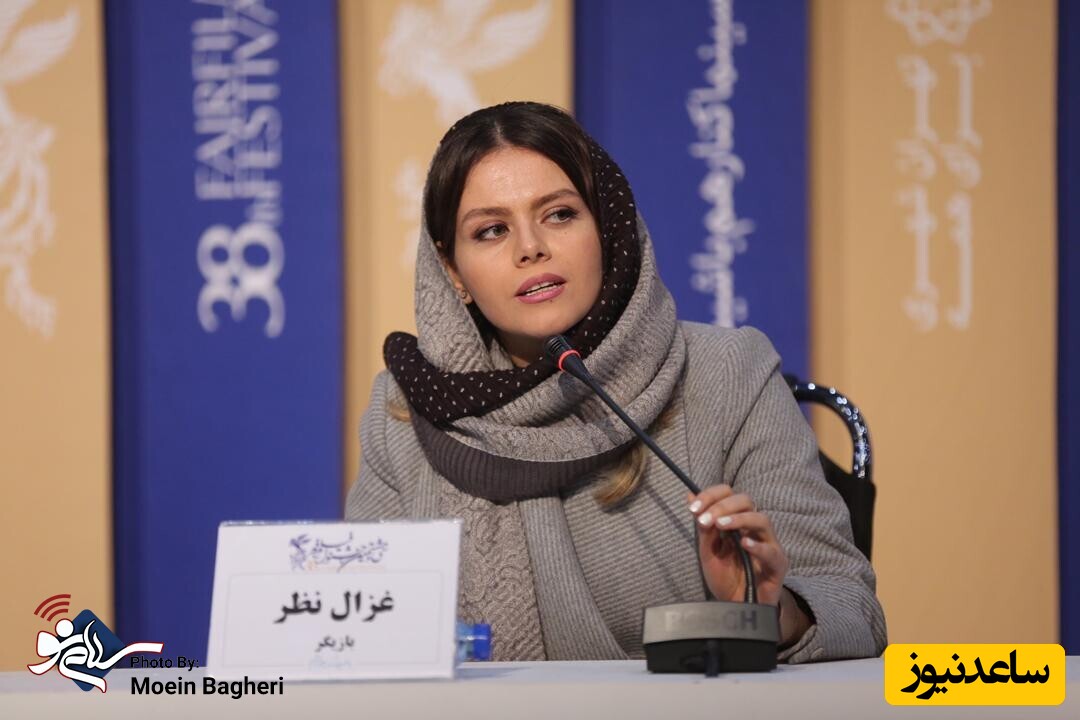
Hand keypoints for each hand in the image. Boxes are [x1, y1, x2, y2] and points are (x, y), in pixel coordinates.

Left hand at [688, 485, 788, 606]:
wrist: (737, 608)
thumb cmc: (726, 577)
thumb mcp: (708, 551)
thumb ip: (702, 527)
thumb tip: (689, 496)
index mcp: (737, 521)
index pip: (729, 494)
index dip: (711, 495)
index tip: (693, 508)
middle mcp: (754, 528)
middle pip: (746, 501)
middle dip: (722, 506)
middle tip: (704, 519)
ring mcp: (768, 544)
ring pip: (761, 519)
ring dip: (739, 519)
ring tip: (720, 525)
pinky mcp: (778, 564)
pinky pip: (772, 551)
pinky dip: (758, 546)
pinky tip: (744, 544)